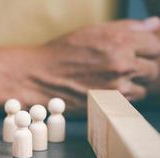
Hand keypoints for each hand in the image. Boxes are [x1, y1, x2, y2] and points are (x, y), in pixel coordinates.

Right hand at [30, 18, 159, 111]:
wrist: (38, 77)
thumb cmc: (62, 53)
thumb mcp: (92, 31)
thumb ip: (126, 27)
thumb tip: (154, 25)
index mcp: (119, 40)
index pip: (154, 45)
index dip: (146, 48)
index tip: (138, 51)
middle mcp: (121, 63)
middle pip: (153, 67)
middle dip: (141, 66)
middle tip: (124, 67)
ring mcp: (116, 86)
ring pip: (144, 86)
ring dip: (133, 83)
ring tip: (112, 79)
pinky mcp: (108, 103)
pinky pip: (129, 100)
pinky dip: (122, 95)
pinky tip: (105, 89)